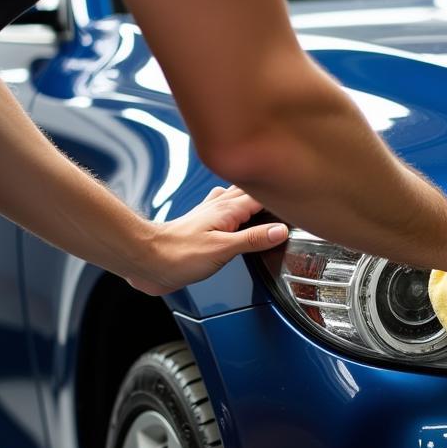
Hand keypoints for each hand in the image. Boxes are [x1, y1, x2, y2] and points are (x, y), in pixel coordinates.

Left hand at [126, 185, 287, 295]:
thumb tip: (280, 231)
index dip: (283, 194)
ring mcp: (209, 214)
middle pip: (251, 190)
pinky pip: (225, 208)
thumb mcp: (222, 250)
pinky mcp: (201, 226)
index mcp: (227, 210)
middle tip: (292, 187)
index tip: (301, 193)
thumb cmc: (177, 255)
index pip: (263, 195)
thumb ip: (253, 239)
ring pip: (237, 196)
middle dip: (270, 188)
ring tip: (270, 191)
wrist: (146, 259)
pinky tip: (238, 210)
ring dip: (253, 193)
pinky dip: (237, 206)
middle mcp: (218, 207)